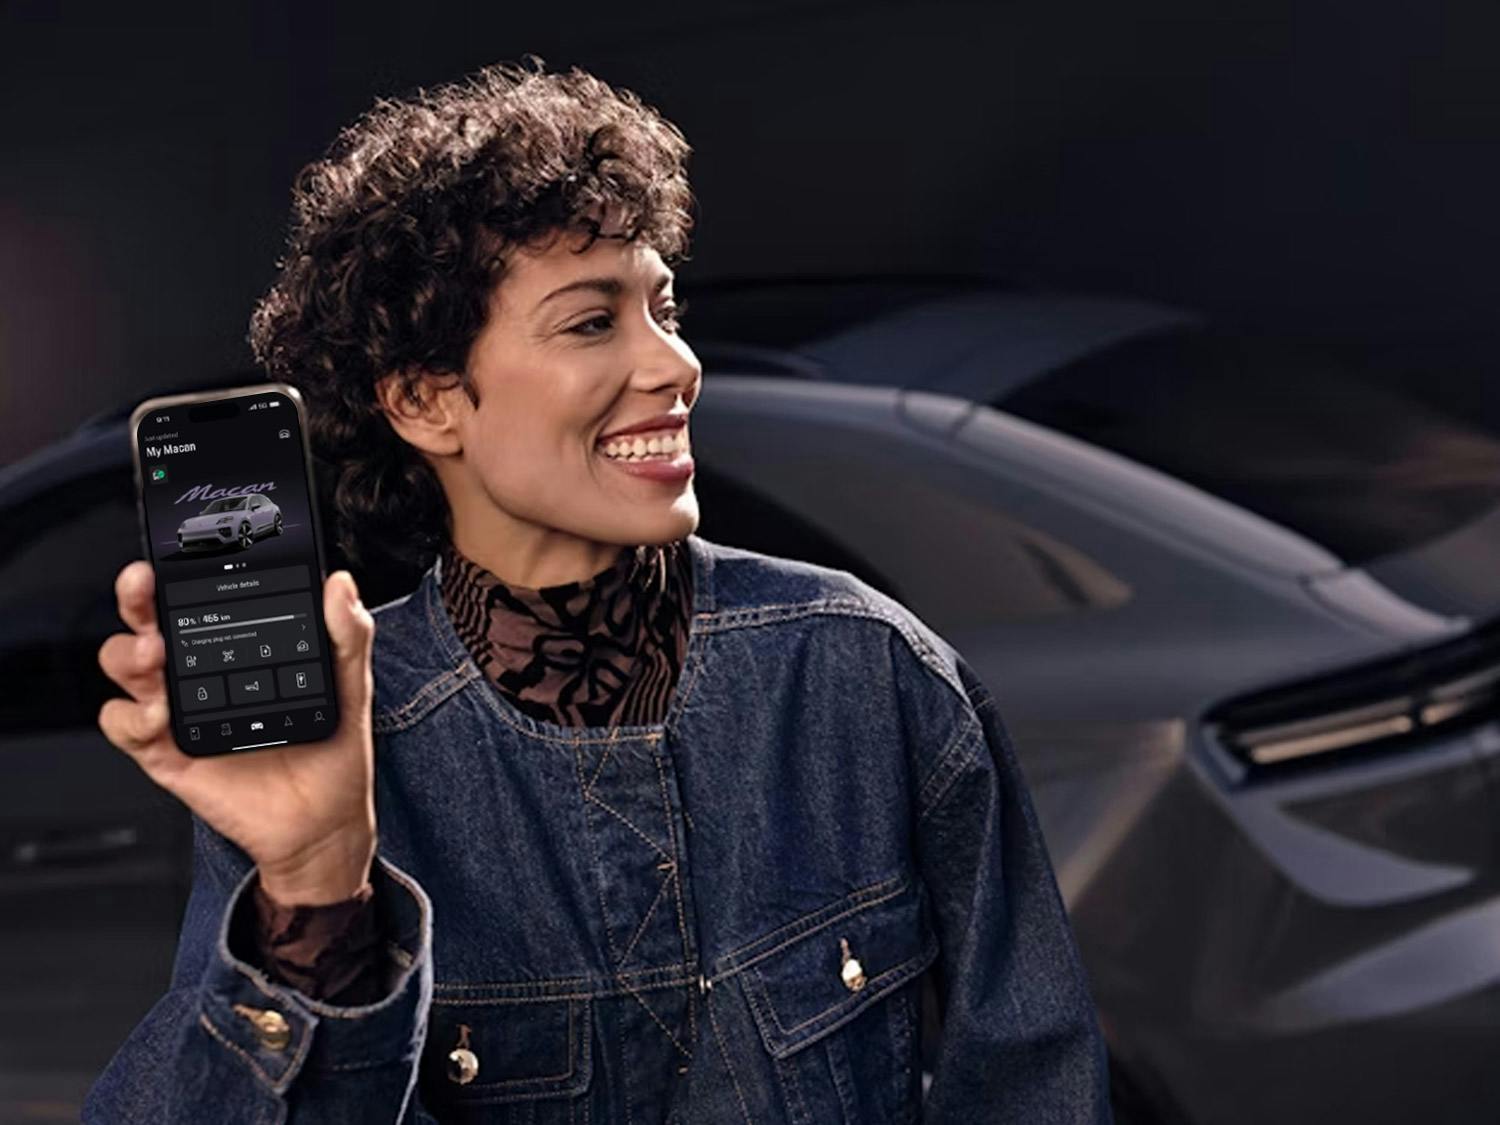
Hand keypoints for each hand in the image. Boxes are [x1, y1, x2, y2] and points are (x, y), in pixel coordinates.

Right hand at [98, 562, 376, 904]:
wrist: (325, 820)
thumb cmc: (332, 749)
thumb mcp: (350, 686)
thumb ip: (347, 635)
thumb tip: (341, 584)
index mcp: (238, 644)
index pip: (197, 594)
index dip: (180, 569)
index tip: (180, 551)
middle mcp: (199, 670)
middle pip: (147, 620)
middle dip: (135, 595)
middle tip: (144, 584)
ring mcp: (178, 710)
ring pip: (124, 664)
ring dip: (128, 651)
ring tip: (156, 653)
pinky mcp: (166, 752)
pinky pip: (124, 725)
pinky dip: (130, 715)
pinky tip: (159, 713)